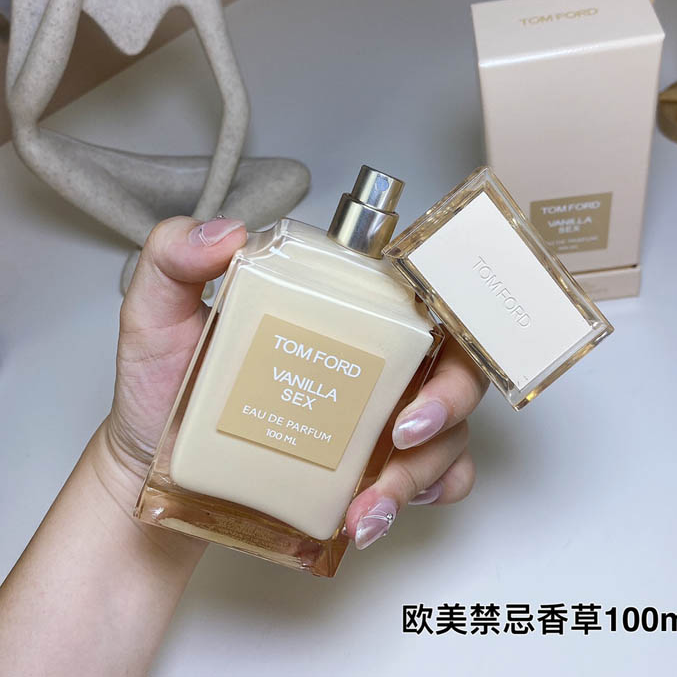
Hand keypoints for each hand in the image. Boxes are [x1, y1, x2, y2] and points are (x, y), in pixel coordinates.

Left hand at [98, 216, 484, 549]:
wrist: (156, 468)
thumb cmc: (165, 387)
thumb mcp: (156, 316)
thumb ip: (173, 259)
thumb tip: (228, 233)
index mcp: (340, 310)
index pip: (418, 291)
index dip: (452, 303)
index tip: (432, 333)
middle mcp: (373, 357)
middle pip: (453, 362)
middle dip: (450, 398)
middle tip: (405, 429)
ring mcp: (379, 413)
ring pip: (451, 428)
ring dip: (425, 467)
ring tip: (369, 503)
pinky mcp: (378, 464)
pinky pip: (438, 475)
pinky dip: (432, 492)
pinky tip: (382, 510)